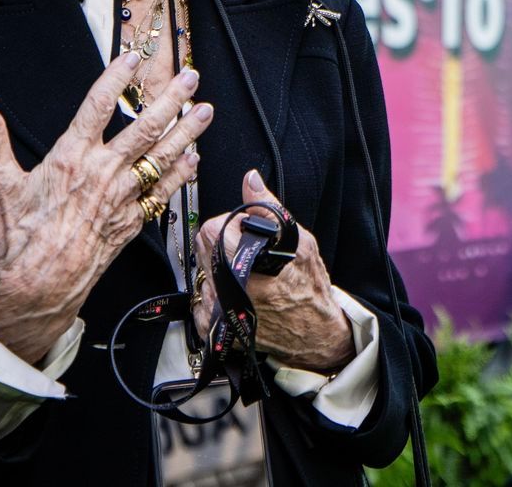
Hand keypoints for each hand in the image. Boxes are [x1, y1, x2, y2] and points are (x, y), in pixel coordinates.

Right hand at [0, 55, 211, 363]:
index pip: (97, 106)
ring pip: (162, 157)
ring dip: (187, 132)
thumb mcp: (0, 183)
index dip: (116, 78)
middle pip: (145, 128)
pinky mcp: (132, 220)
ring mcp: (122, 197)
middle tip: (191, 78)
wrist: (41, 284)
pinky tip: (194, 160)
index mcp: (72, 158)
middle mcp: (103, 173)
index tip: (132, 57)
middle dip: (171, 100)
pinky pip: (163, 193)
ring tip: (205, 111)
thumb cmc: (20, 237)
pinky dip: (181, 175)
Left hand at [196, 169, 355, 374]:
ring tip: (244, 270)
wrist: (312, 331)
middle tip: (246, 248)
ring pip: (200, 269)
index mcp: (248, 267)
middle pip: (201, 247)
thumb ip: (268, 208)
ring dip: (217, 264)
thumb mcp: (299, 240)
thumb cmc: (310, 288)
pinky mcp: (212, 325)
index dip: (228, 224)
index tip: (245, 230)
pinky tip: (236, 289)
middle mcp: (229, 291)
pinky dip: (214, 289)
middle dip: (221, 241)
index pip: (211, 230)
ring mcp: (218, 311)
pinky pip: (199, 294)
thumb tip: (250, 180)